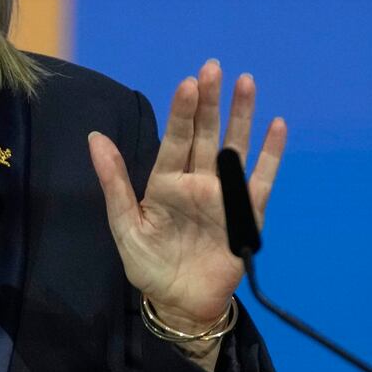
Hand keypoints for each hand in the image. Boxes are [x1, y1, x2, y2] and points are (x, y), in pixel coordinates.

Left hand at [88, 60, 285, 332]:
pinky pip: (261, 179)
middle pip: (205, 133)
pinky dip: (270, 154)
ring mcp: (223, 195)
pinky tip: (277, 126)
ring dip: (241, 116)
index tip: (188, 83)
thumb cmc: (149, 266)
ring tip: (246, 82)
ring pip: (234, 147)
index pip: (176, 139)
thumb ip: (113, 182)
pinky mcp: (247, 214)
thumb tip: (94, 137)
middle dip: (210, 101)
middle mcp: (196, 181)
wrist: (180, 304)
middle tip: (214, 67)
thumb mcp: (124, 225)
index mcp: (166, 182)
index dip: (182, 112)